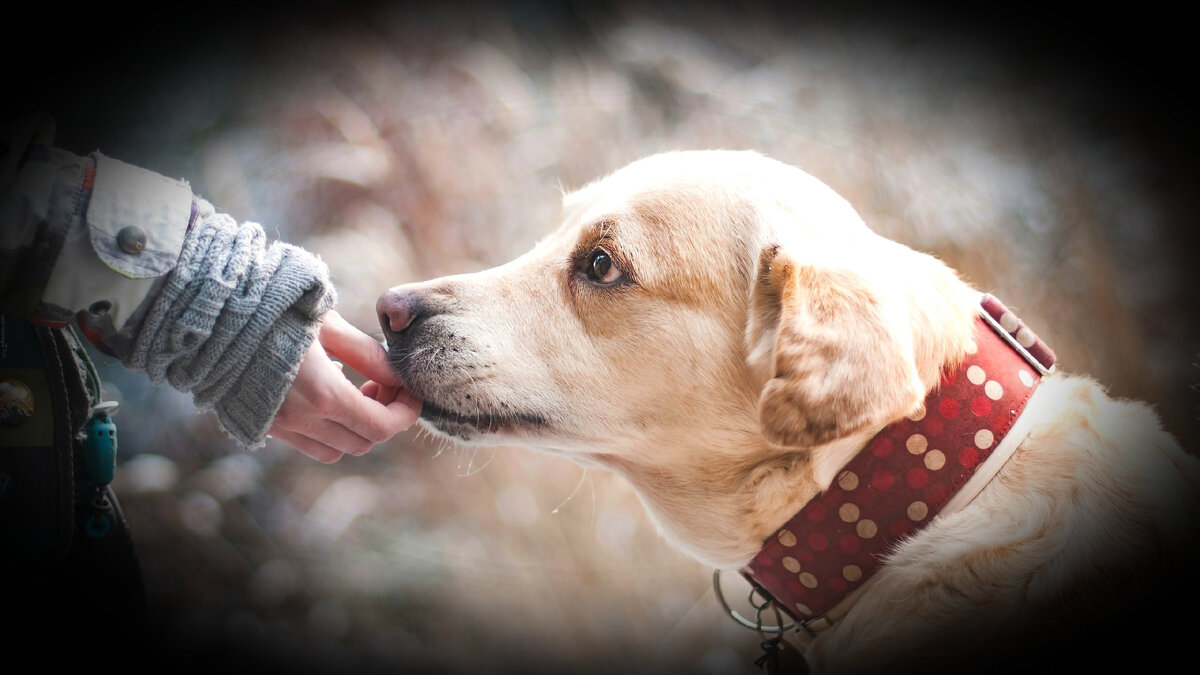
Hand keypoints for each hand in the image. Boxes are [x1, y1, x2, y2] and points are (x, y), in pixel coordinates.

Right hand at [268, 310, 420, 461]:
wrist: (210, 314)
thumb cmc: (273, 308)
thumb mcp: (328, 324)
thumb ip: (367, 355)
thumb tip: (398, 377)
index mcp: (322, 395)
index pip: (381, 427)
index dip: (405, 414)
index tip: (411, 393)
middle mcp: (300, 420)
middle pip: (362, 442)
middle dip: (384, 418)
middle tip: (384, 385)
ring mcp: (277, 426)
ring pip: (335, 449)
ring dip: (355, 428)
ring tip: (356, 390)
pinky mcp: (260, 424)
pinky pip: (306, 443)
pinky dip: (327, 429)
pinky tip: (325, 393)